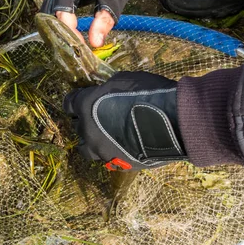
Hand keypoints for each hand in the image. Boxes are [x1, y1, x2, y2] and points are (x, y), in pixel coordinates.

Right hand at [41, 0, 148, 47]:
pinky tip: (73, 36)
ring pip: (48, 14)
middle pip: (48, 14)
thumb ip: (104, 19)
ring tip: (74, 47)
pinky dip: (61, 24)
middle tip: (75, 52)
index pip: (60, 12)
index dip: (68, 32)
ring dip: (58, 30)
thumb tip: (95, 44)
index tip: (80, 48)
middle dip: (60, 34)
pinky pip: (54, 10)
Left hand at [64, 72, 187, 170]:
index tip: (82, 100)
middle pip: (77, 128)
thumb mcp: (124, 80)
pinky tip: (123, 146)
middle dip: (86, 122)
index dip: (75, 101)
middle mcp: (89, 131)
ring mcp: (103, 151)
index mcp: (86, 106)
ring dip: (94, 142)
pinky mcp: (120, 164)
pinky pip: (110, 160)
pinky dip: (113, 153)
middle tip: (99, 117)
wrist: (174, 121)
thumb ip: (108, 88)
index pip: (69, 103)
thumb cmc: (148, 93)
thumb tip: (106, 92)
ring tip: (106, 137)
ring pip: (88, 150)